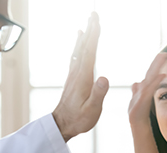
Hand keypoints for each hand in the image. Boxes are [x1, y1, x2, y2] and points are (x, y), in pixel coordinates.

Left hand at [52, 12, 108, 141]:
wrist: (62, 124)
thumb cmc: (78, 119)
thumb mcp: (92, 110)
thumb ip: (98, 94)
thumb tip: (104, 78)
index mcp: (83, 78)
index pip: (90, 52)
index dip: (94, 36)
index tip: (97, 22)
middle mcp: (77, 72)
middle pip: (85, 46)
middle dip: (90, 29)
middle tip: (94, 14)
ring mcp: (74, 74)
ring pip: (80, 49)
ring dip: (85, 34)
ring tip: (89, 22)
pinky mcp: (73, 77)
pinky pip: (77, 55)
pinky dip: (79, 44)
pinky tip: (80, 38)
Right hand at [128, 53, 166, 126]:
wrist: (137, 129)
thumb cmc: (140, 117)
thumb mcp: (141, 103)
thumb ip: (138, 93)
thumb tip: (136, 82)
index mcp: (142, 91)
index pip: (149, 76)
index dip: (155, 66)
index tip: (162, 55)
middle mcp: (139, 92)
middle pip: (148, 75)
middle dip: (156, 63)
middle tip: (164, 53)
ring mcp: (138, 98)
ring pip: (148, 80)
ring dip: (155, 68)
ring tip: (162, 58)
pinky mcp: (139, 105)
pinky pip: (148, 92)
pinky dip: (155, 82)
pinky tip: (163, 75)